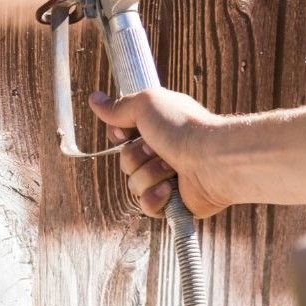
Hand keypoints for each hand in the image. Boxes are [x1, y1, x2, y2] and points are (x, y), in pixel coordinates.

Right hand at [87, 89, 229, 217]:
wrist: (211, 159)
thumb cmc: (182, 127)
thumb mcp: (145, 104)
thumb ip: (119, 106)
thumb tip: (94, 99)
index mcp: (158, 128)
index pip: (122, 137)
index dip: (119, 136)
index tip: (125, 132)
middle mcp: (162, 152)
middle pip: (125, 162)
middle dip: (136, 157)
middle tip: (157, 148)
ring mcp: (168, 179)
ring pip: (133, 185)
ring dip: (149, 175)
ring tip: (171, 168)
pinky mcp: (173, 203)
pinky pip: (146, 206)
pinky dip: (155, 198)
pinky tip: (170, 190)